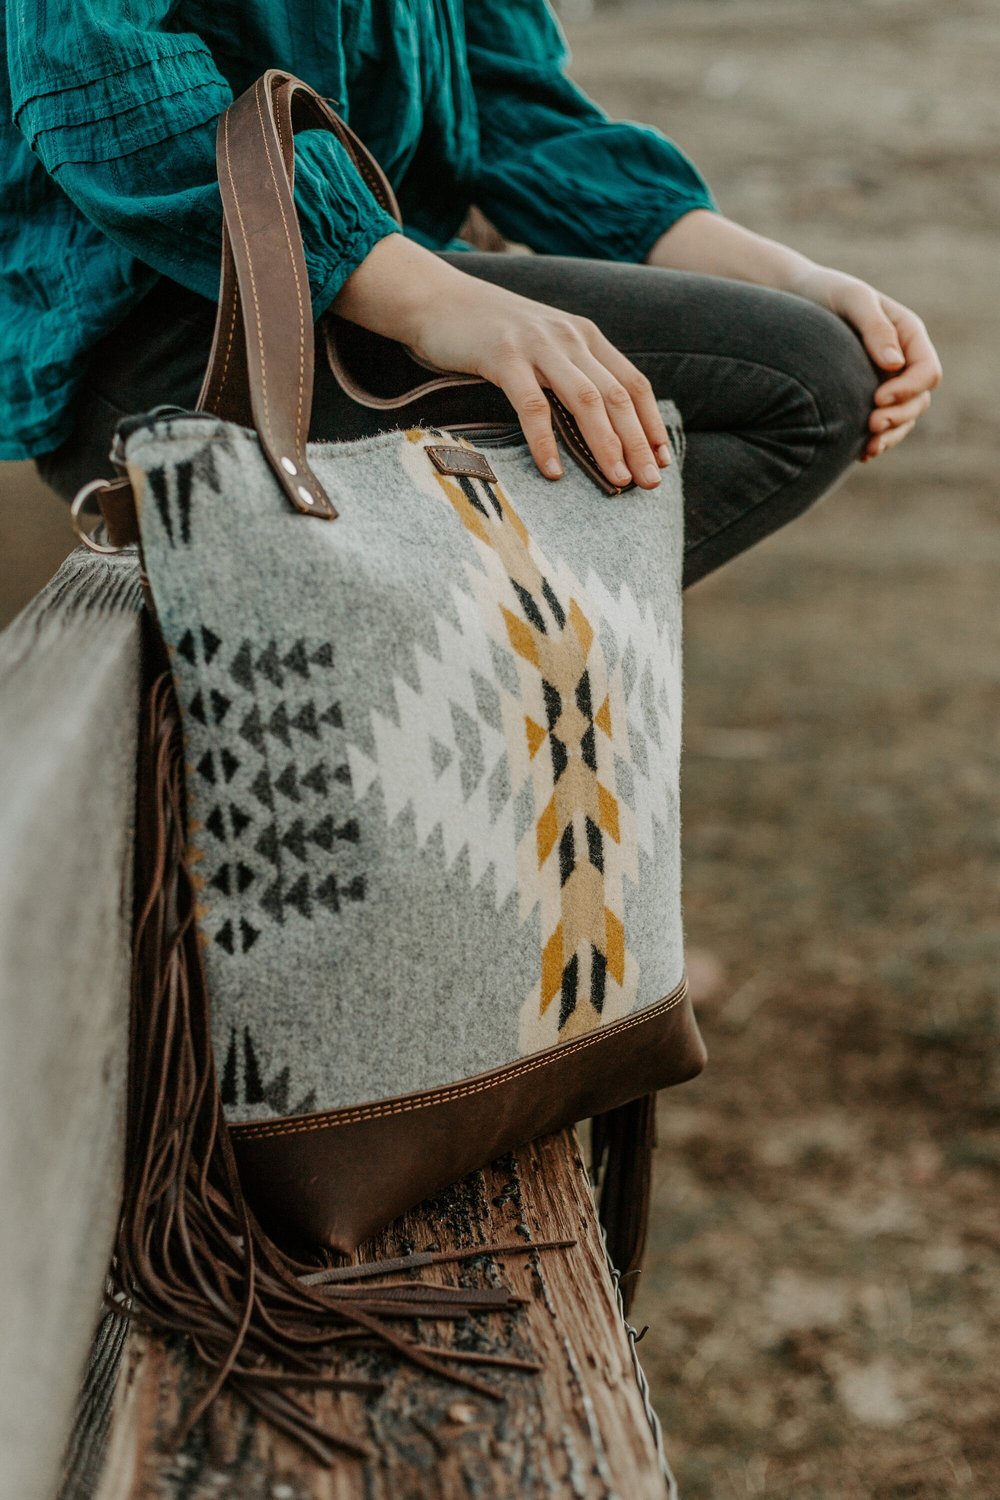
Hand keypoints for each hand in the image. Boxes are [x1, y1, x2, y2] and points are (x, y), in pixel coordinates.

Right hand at [333, 234, 670, 487]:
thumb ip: (570, 373)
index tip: (664, 461)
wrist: (435, 299)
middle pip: (617, 396)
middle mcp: (569, 337)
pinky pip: (532, 405)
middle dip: (639, 443)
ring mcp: (537, 345)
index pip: (633, 383)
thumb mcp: (541, 347)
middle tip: (649, 483)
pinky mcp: (503, 356)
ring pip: (586, 400)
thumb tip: (598, 424)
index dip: (652, 424)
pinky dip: (545, 441)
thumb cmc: (489, 334)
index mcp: (585, 337)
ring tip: (618, 480)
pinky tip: (554, 471)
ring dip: (606, 444)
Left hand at [790, 266, 942, 461]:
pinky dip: (875, 440)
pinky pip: (880, 426)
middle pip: (918, 401)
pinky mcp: (863, 398)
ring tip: (868, 447)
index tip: (878, 398)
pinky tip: (858, 453)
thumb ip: (875, 327)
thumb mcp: (852, 299)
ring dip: (890, 435)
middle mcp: (901, 362)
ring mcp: (884, 382)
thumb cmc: (825, 293)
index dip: (908, 390)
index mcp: (907, 336)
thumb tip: (894, 364)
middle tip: (871, 426)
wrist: (791, 301)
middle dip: (899, 417)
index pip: (926, 372)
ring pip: (902, 418)